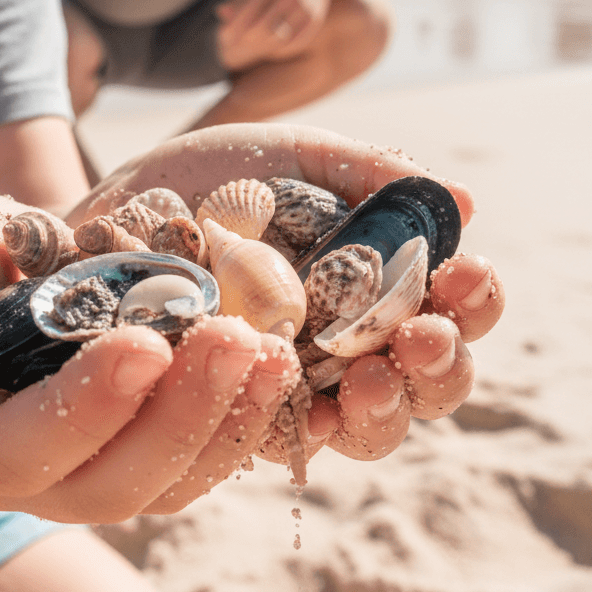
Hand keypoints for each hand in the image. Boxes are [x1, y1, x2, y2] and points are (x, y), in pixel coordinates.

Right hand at [0, 186, 299, 521]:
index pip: (16, 448)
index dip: (84, 407)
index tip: (145, 343)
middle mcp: (19, 476)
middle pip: (104, 486)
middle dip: (177, 417)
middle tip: (234, 338)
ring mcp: (80, 471)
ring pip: (160, 486)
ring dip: (224, 425)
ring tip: (271, 353)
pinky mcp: (131, 449)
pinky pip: (191, 462)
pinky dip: (237, 420)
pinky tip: (272, 362)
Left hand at [79, 123, 504, 464]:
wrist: (121, 201)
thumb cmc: (217, 176)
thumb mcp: (292, 154)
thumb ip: (367, 173)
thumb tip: (464, 199)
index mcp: (377, 284)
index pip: (447, 308)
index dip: (470, 301)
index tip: (465, 272)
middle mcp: (346, 343)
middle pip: (420, 381)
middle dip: (438, 366)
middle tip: (423, 337)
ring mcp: (292, 384)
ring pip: (361, 425)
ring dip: (382, 410)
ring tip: (370, 379)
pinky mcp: (232, 408)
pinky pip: (274, 438)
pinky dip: (296, 429)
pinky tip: (305, 413)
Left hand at [214, 0, 335, 71]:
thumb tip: (220, 13)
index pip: (248, 7)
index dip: (234, 25)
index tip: (223, 37)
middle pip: (262, 26)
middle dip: (246, 39)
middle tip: (234, 48)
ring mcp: (304, 6)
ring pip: (279, 37)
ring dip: (262, 47)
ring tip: (251, 48)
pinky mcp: (315, 19)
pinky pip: (295, 43)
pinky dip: (281, 50)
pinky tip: (270, 50)